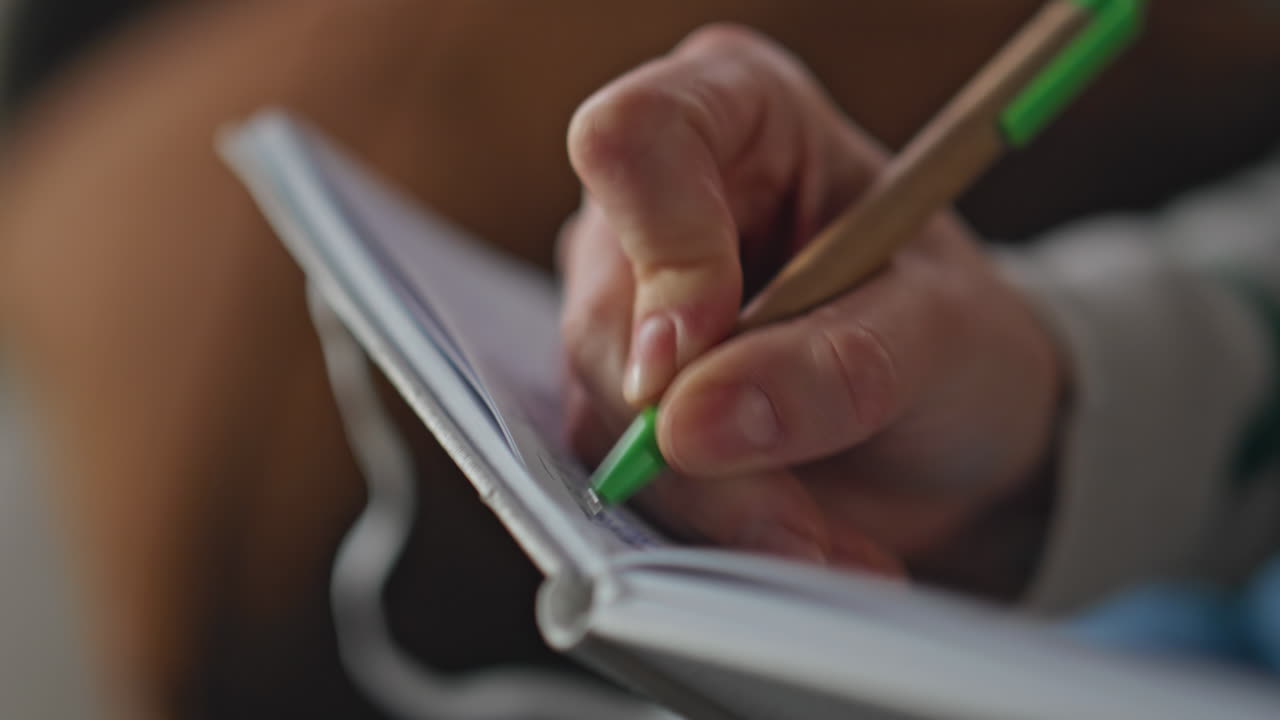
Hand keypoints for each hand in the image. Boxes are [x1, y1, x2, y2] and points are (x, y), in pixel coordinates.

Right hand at [558, 25, 1062, 588]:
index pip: (638, 139)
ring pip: (604, 411)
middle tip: (796, 509)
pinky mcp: (623, 398)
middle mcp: (660, 205)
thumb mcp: (938, 331)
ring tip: (828, 538)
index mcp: (738, 116)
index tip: (706, 344)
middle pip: (604, 308)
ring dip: (716, 500)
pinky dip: (710, 526)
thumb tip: (690, 421)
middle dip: (694, 433)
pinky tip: (798, 538)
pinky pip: (621, 472)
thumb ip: (833, 362)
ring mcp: (630, 307)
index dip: (663, 248)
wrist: (956, 433)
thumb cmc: (957, 337)